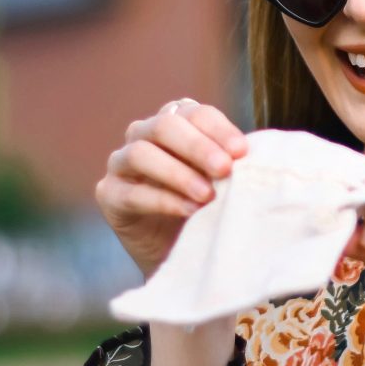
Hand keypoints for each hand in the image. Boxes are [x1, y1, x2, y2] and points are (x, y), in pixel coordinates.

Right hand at [95, 99, 248, 279]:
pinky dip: (162, 200)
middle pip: (166, 126)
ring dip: (178, 173)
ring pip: (142, 153)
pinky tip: (188, 211)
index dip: (218, 129)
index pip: (195, 113)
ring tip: (207, 195)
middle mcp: (144, 134)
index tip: (242, 152)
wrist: (184, 252)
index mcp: (176, 121)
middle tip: (225, 169)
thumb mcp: (225, 182)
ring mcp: (121, 162)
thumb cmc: (210, 208)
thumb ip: (231, 163)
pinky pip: (131, 192)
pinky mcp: (109, 194)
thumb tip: (255, 155)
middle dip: (198, 146)